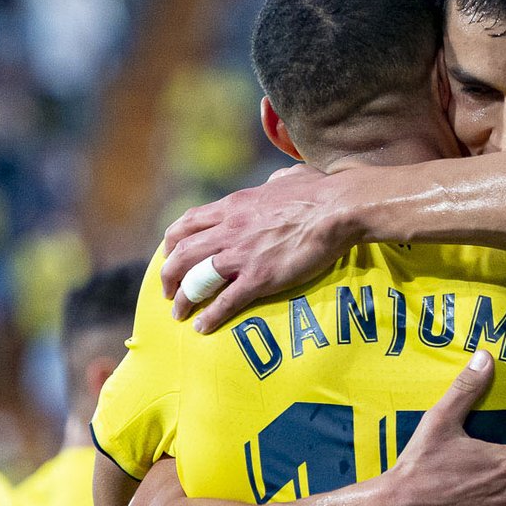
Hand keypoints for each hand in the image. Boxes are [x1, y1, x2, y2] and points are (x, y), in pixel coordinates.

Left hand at [161, 165, 353, 330]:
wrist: (337, 208)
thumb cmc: (320, 191)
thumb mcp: (289, 178)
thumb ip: (276, 182)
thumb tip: (278, 181)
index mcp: (234, 206)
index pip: (188, 222)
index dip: (172, 242)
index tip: (170, 255)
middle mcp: (229, 230)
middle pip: (181, 253)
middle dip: (169, 274)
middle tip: (168, 290)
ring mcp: (242, 255)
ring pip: (196, 279)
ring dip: (182, 299)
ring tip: (179, 313)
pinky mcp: (259, 278)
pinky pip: (225, 301)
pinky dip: (209, 316)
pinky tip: (202, 327)